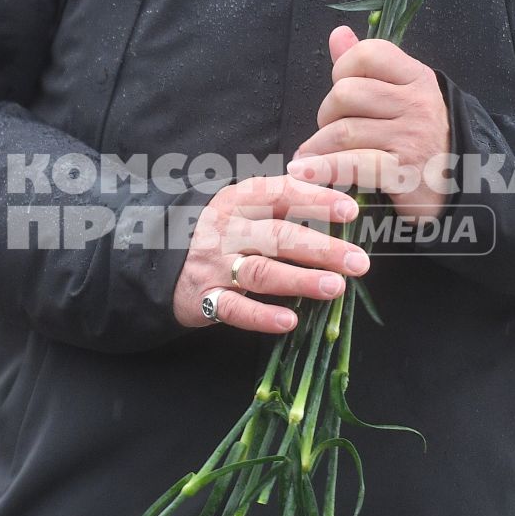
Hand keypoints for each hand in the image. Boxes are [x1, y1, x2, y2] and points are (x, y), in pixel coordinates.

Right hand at [172, 175, 368, 334]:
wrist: (156, 259)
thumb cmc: (217, 233)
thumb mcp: (241, 207)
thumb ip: (280, 200)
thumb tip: (338, 199)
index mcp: (238, 201)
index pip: (280, 194)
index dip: (316, 200)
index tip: (351, 211)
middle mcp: (226, 231)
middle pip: (278, 236)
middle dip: (321, 249)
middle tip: (358, 261)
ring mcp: (215, 266)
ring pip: (261, 272)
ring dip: (300, 280)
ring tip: (335, 287)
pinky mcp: (205, 298)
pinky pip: (235, 309)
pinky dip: (262, 316)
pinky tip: (289, 321)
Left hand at [287, 27, 452, 218]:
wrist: (459, 185)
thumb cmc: (422, 137)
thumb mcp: (404, 94)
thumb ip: (369, 65)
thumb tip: (338, 34)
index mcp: (416, 77)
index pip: (368, 54)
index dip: (342, 69)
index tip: (341, 92)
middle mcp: (416, 104)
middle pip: (346, 93)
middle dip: (326, 113)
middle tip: (329, 131)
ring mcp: (410, 138)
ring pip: (343, 131)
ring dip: (318, 146)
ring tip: (310, 156)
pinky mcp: (401, 172)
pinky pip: (351, 165)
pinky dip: (322, 169)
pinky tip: (304, 172)